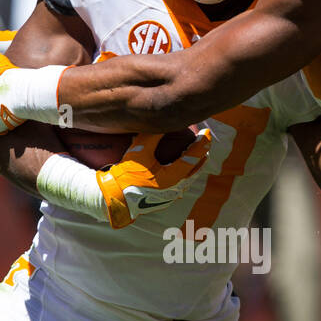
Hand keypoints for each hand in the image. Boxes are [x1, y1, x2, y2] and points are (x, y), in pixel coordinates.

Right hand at [95, 130, 212, 227]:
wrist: (114, 199)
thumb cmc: (125, 176)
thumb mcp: (138, 152)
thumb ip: (152, 136)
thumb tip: (164, 121)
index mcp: (172, 177)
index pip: (193, 157)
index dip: (201, 144)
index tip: (206, 132)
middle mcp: (175, 189)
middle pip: (195, 169)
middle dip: (201, 154)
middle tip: (203, 141)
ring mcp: (170, 196)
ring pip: (189, 179)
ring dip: (193, 165)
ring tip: (195, 153)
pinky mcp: (164, 200)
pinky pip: (180, 185)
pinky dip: (184, 173)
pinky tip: (180, 169)